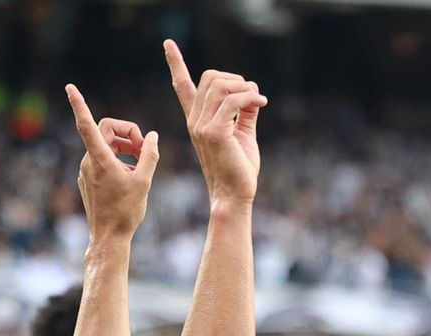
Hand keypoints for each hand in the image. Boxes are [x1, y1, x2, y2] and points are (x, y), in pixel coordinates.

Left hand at [65, 86, 159, 242]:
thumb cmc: (126, 212)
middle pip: (105, 131)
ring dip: (125, 149)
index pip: (87, 124)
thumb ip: (149, 155)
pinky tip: (131, 177)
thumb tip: (152, 136)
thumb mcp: (144, 182)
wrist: (108, 237)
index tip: (70, 87)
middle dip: (126, 133)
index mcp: (100, 160)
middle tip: (144, 148)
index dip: (79, 104)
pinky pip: (103, 160)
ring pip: (106, 146)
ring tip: (142, 165)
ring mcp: (86, 170)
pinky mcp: (88, 179)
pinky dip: (119, 161)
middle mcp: (89, 161)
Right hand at [164, 39, 265, 206]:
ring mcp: (202, 126)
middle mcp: (195, 121)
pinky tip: (261, 103)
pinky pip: (233, 101)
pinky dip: (250, 97)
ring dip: (245, 87)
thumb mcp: (243, 135)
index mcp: (198, 120)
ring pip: (221, 86)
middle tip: (253, 95)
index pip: (182, 86)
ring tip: (258, 100)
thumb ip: (245, 113)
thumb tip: (253, 92)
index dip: (175, 63)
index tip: (168, 43)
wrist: (235, 196)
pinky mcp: (214, 133)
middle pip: (210, 78)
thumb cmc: (239, 170)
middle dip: (235, 78)